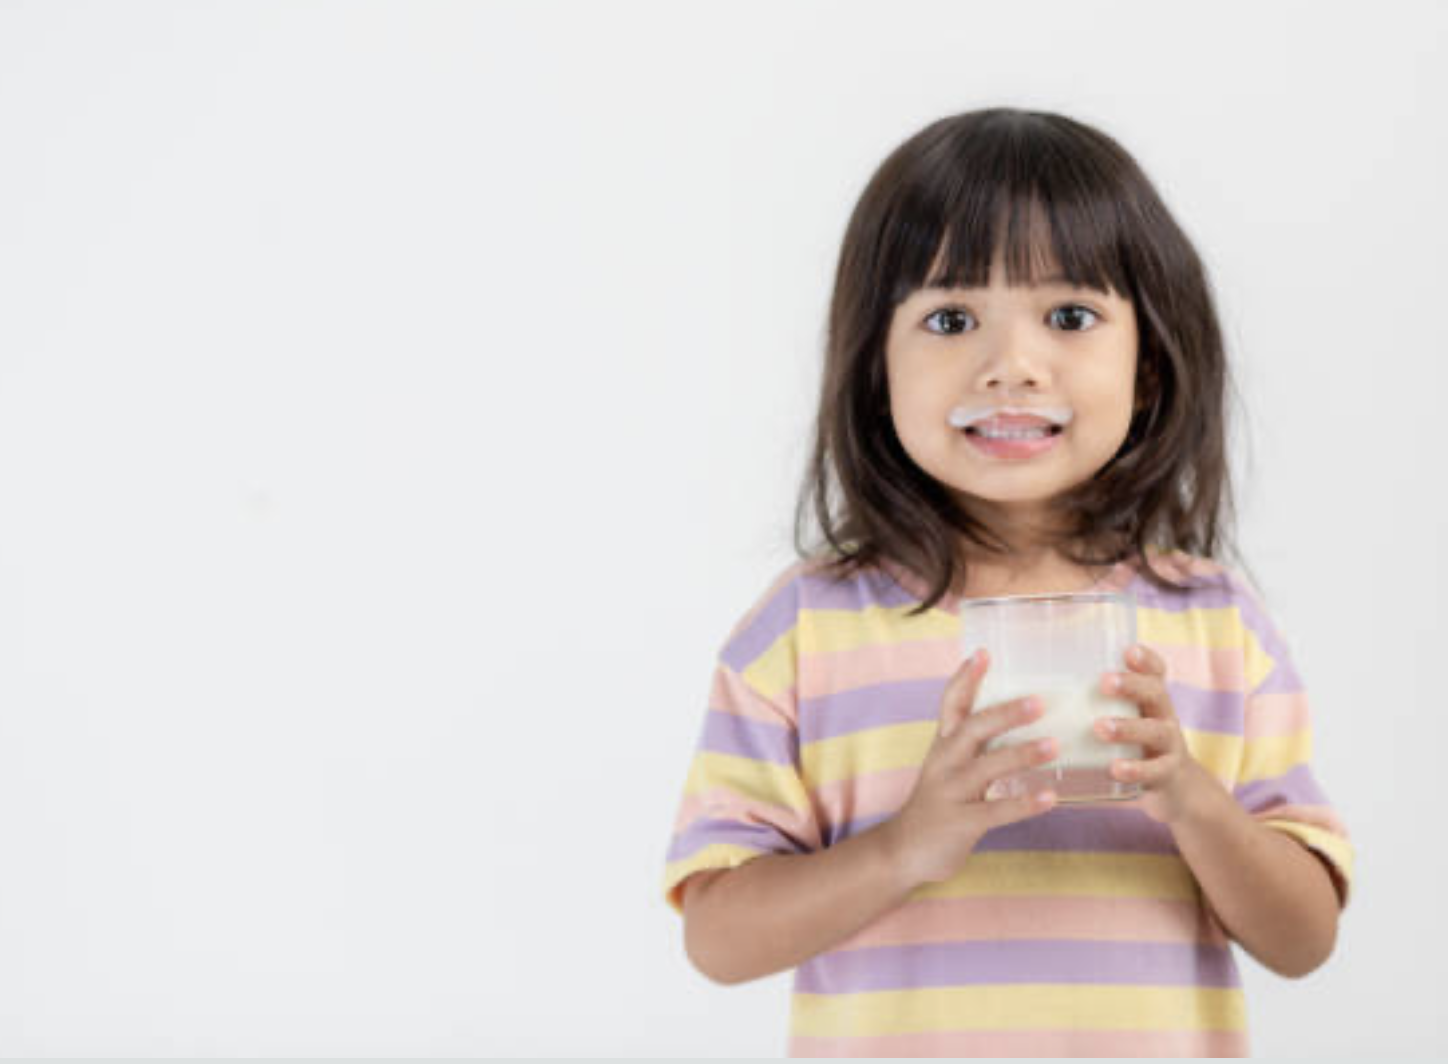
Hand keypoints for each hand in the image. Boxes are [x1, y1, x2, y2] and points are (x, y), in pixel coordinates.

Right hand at [881, 648, 1060, 886]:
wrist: (902, 851)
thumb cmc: (937, 802)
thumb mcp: (947, 765)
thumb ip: (973, 742)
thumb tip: (1016, 714)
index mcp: (943, 745)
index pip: (951, 704)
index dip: (966, 678)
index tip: (984, 653)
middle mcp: (944, 763)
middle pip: (972, 729)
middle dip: (1005, 713)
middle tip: (1039, 701)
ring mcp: (949, 793)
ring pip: (985, 768)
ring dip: (1021, 755)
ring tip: (1054, 745)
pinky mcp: (959, 824)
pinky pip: (994, 812)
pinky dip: (1023, 803)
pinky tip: (1050, 796)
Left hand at [1093, 643, 1218, 825]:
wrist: (1177, 789)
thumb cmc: (1136, 745)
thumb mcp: (1125, 718)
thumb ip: (1094, 702)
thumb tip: (1036, 686)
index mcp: (1151, 700)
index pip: (1156, 672)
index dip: (1146, 659)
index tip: (1129, 650)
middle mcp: (1163, 717)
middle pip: (1156, 693)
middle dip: (1131, 685)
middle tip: (1105, 681)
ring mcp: (1169, 746)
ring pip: (1155, 732)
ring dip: (1128, 728)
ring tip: (1100, 728)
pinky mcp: (1166, 775)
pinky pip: (1154, 772)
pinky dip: (1136, 770)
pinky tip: (1117, 769)